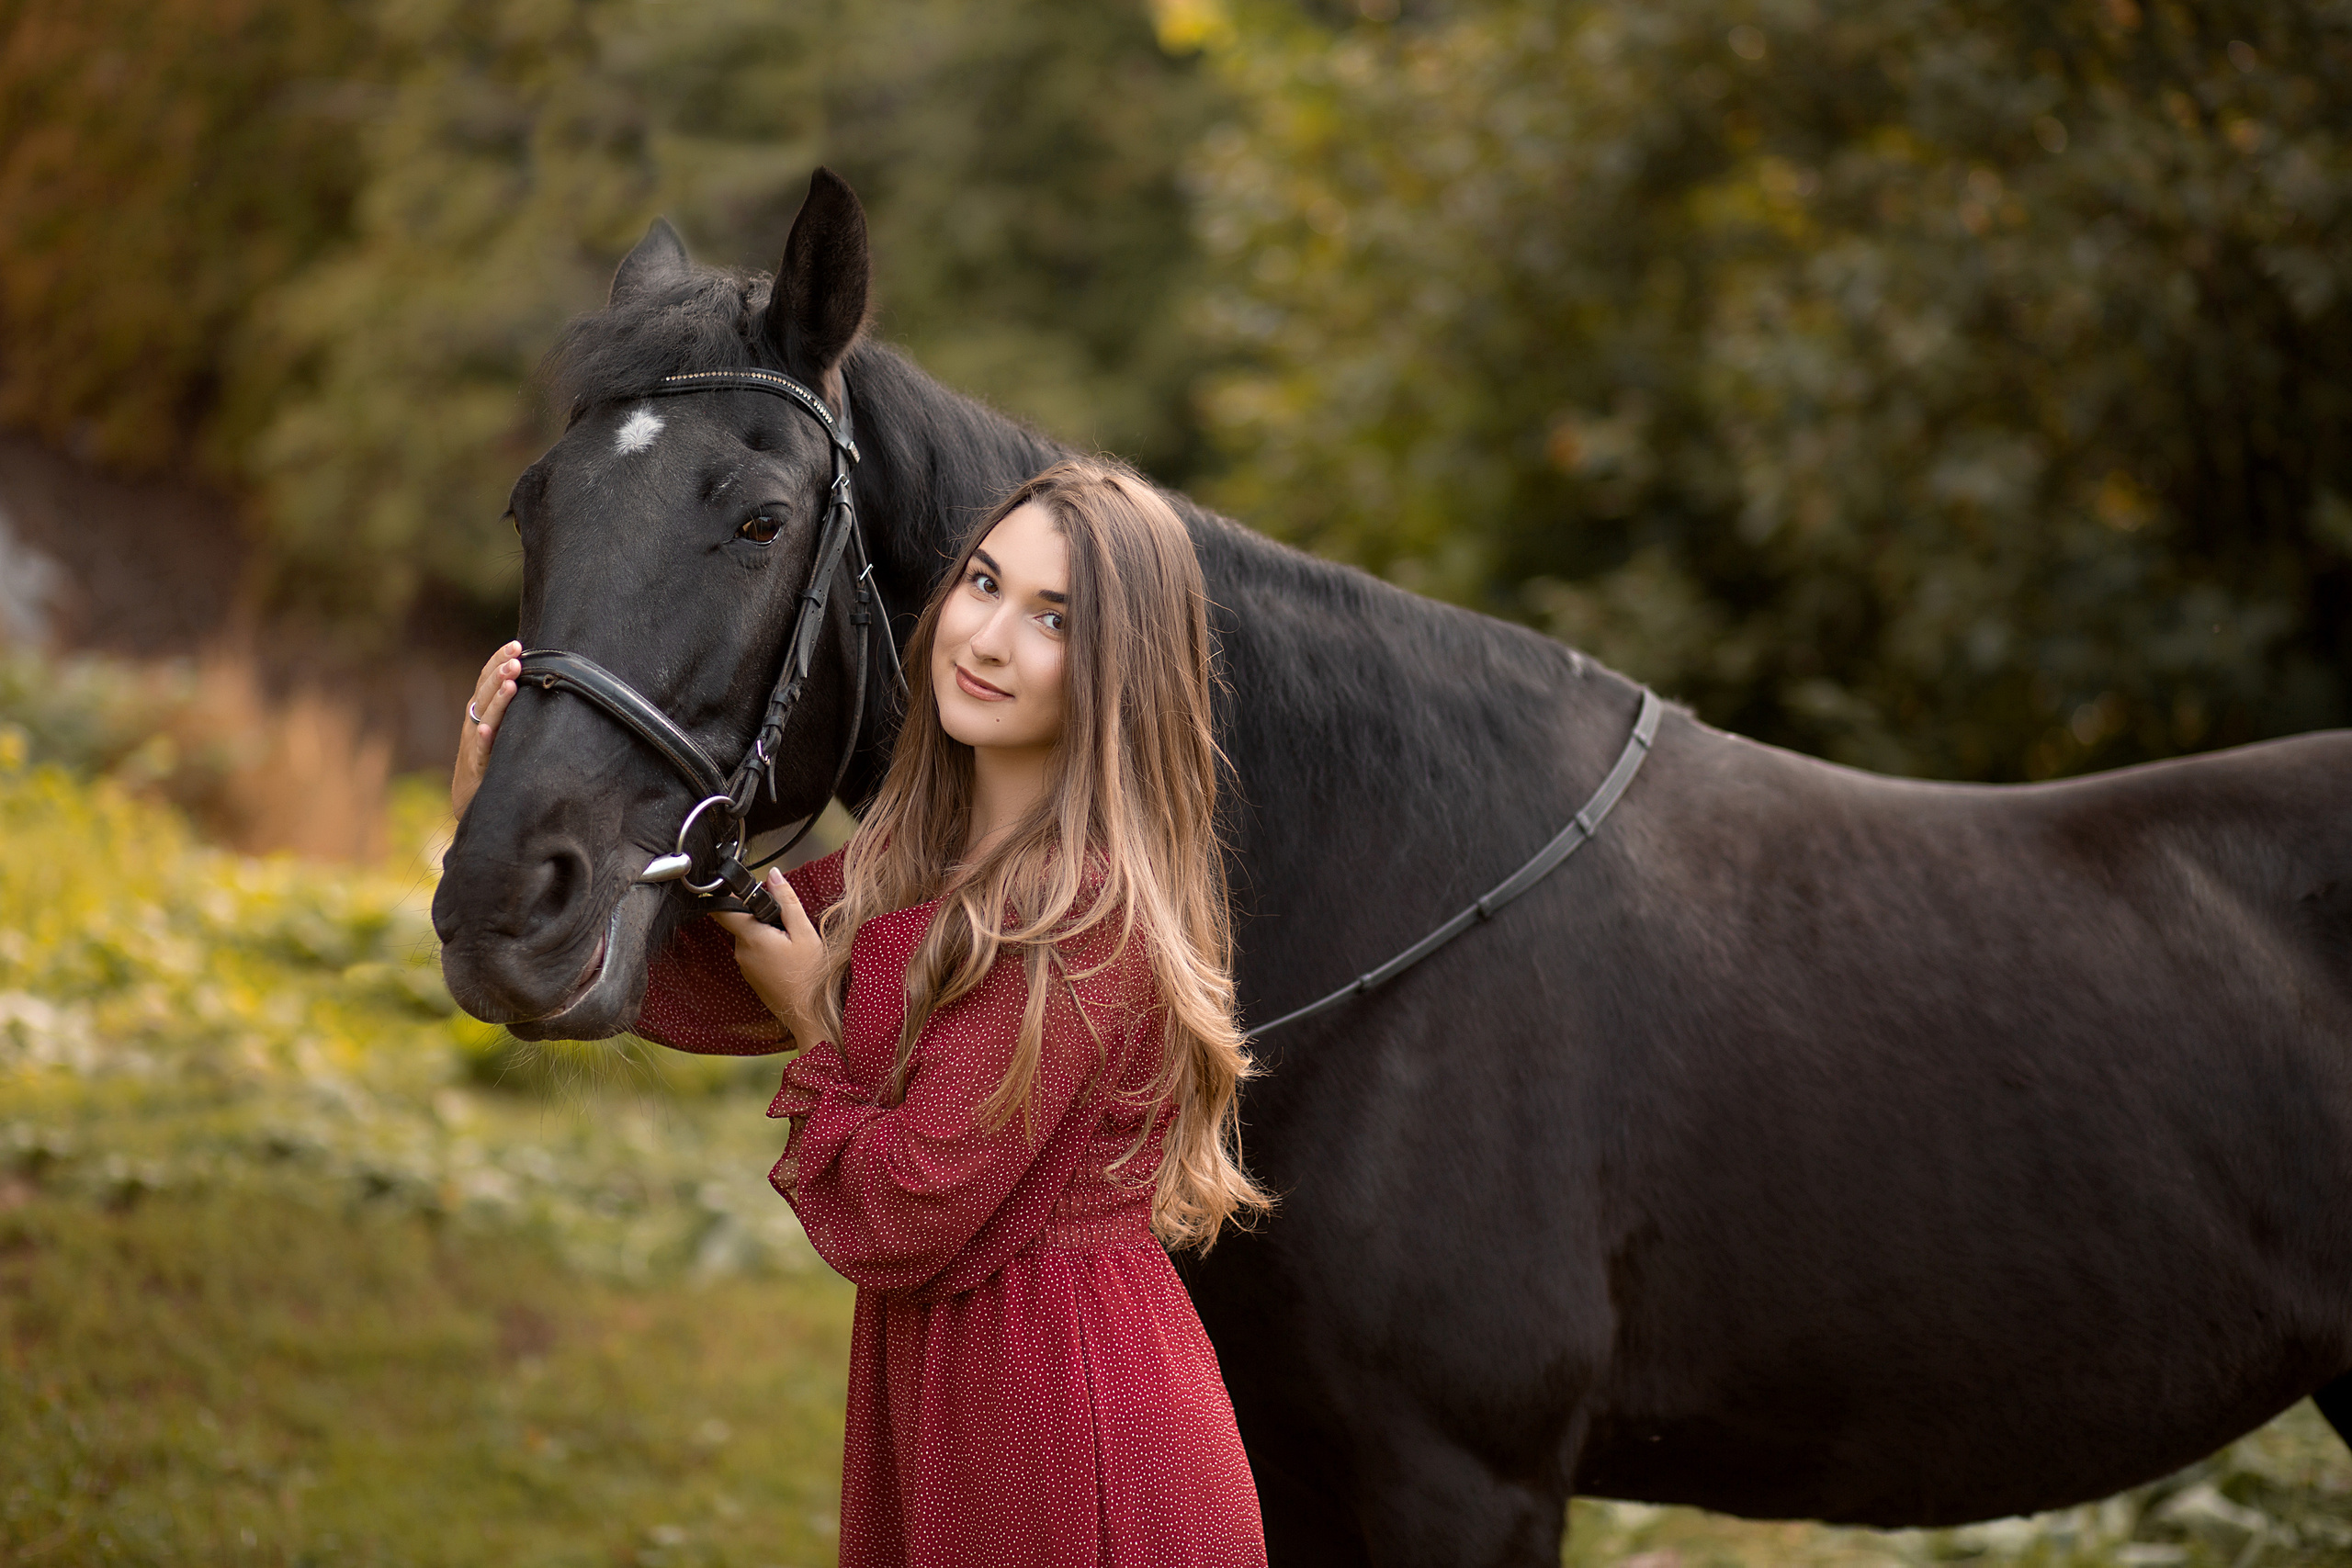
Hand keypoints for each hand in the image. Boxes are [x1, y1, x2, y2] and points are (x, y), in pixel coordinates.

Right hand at [452, 641, 522, 817]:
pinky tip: (487, 730)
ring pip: (484, 717)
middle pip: (485, 692)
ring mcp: (474, 742)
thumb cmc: (491, 757)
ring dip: (497, 699)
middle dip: (500, 673)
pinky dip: (483, 739)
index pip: (488, 678)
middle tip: (516, 658)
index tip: (516, 644)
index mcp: (481, 709)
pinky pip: (480, 751)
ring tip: (510, 682)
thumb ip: (511, 705)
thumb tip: (535, 678)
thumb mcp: (501, 727)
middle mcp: (475, 721)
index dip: (498, 660)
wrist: (470, 797)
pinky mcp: (478, 765)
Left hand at [713, 868, 829, 1046]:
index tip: (740, 887)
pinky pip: (755, 952)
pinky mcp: (752, 976)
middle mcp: (741, 952)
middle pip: (742, 922)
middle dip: (761, 915)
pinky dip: (768, 947)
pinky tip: (789, 956)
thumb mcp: (804, 933)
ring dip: (766, 932)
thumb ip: (787, 901)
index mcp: (751, 937)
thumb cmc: (810, 976)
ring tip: (791, 941)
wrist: (809, 1016)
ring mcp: (745, 966)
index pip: (722, 910)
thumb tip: (773, 875)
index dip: (727, 895)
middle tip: (786, 919)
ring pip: (750, 937)